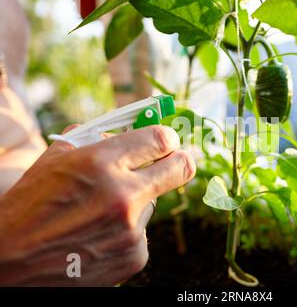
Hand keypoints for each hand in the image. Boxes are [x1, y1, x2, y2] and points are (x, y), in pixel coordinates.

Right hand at [0, 125, 195, 285]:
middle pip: (180, 168)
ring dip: (136, 203)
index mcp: (101, 162)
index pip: (160, 138)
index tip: (167, 141)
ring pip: (152, 203)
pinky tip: (99, 237)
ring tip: (101, 213)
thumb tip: (124, 132)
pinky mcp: (134, 256)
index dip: (167, 138)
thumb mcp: (54, 160)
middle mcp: (123, 195)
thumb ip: (93, 140)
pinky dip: (127, 232)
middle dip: (180, 161)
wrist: (9, 264)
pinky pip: (142, 234)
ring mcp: (131, 229)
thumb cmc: (28, 206)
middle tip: (176, 161)